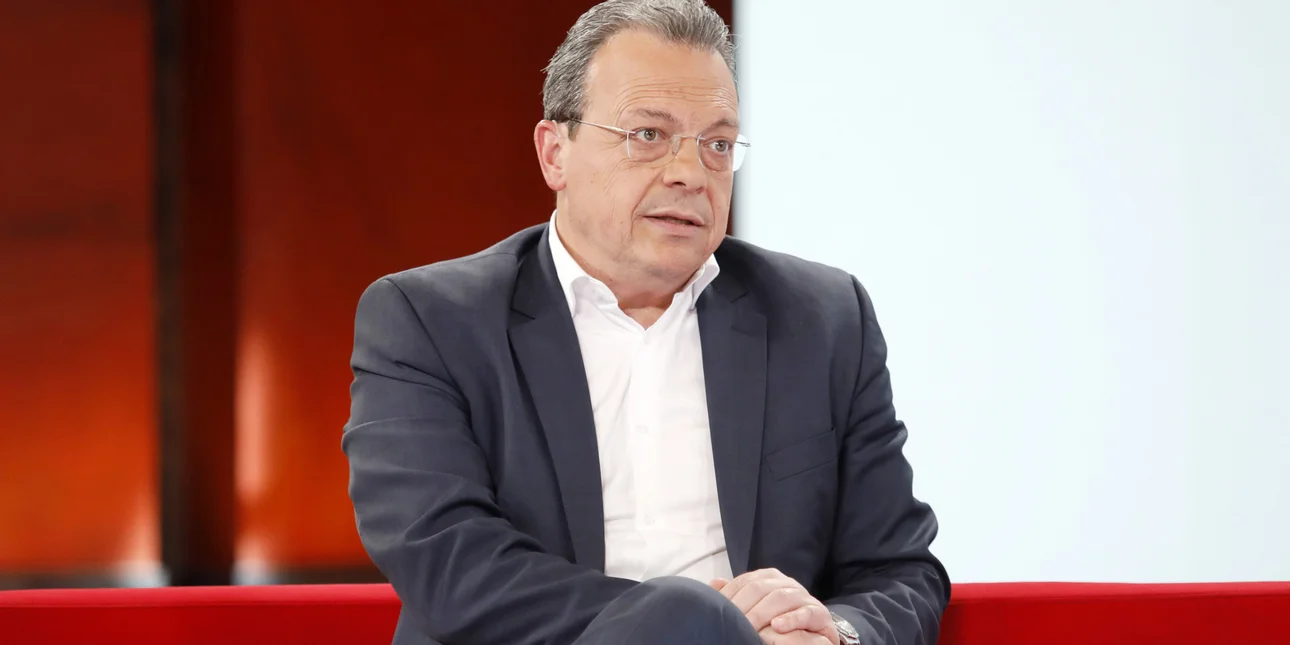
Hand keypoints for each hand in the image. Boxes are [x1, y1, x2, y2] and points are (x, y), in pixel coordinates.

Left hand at [710, 569, 839, 644]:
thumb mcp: (754, 607)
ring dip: (763, 613)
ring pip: (781, 598)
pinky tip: (778, 626)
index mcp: (768, 578)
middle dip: (744, 607)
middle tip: (732, 624)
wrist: (811, 631)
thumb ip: (736, 595)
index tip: (718, 612)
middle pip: (760, 588)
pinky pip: (806, 612)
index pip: (744, 582)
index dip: (730, 597)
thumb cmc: (778, 619)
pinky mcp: (819, 613)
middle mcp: (786, 583)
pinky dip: (792, 619)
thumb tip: (715, 583)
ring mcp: (803, 596)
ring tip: (750, 628)